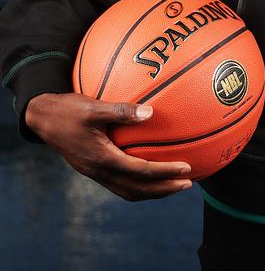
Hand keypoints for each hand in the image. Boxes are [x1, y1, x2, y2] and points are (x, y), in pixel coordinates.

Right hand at [25, 92, 192, 200]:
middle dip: (164, 189)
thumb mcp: (94, 106)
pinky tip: (149, 171)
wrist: (42, 119)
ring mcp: (96, 173)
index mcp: (102, 159)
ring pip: (129, 190)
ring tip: (173, 184)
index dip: (165, 173)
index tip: (186, 169)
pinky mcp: (94, 169)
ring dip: (153, 190)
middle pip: (137, 189)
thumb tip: (150, 111)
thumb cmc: (68, 110)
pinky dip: (139, 183)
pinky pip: (121, 183)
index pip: (140, 171)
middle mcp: (100, 171)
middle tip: (188, 184)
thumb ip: (121, 110)